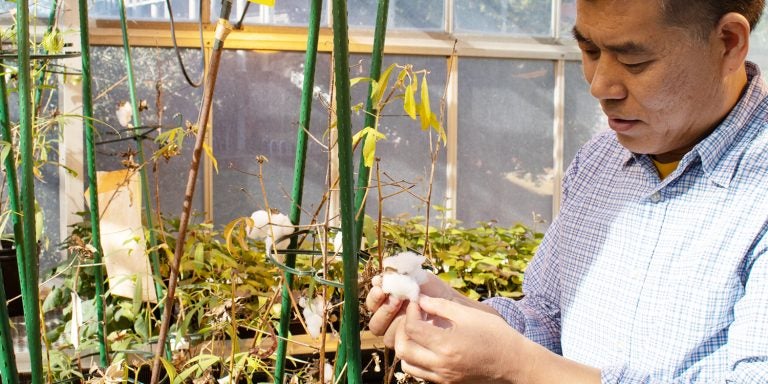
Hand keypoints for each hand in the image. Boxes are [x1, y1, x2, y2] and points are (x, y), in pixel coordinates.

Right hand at [366, 273, 453, 346]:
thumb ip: (398, 278)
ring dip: (395, 322)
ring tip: (409, 309)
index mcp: (388, 303)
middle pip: (375, 324)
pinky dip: (406, 334)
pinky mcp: (411, 347)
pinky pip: (400, 346)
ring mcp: (400, 336)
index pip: (372, 304)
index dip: (374, 297)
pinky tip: (416, 322)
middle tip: (397, 299)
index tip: (381, 289)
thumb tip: (377, 280)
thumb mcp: (419, 279)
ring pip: (386, 336)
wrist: (457, 308)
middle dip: (384, 310)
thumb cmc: (437, 292)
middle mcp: (391, 322)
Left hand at [394, 296, 522, 383]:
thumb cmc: (495, 335)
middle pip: (403, 349)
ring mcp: (443, 377)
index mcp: (446, 345)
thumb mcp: (469, 314)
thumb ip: (441, 306)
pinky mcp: (447, 383)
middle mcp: (441, 365)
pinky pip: (421, 373)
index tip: (417, 304)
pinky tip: (429, 346)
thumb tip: (421, 299)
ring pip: (408, 365)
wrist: (515, 363)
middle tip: (413, 318)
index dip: (411, 312)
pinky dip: (417, 359)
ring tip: (419, 333)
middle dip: (402, 330)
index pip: (412, 329)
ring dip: (407, 347)